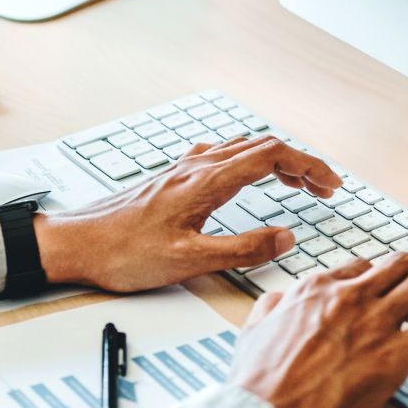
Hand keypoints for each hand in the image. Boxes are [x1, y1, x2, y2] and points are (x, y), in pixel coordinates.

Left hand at [34, 137, 342, 291]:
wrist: (76, 243)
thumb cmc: (123, 253)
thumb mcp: (189, 261)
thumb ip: (242, 250)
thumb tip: (285, 238)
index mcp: (207, 181)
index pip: (272, 157)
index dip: (308, 167)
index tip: (331, 185)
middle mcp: (197, 166)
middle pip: (262, 147)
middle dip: (300, 163)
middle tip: (324, 188)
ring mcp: (183, 169)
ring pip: (242, 149)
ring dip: (276, 161)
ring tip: (297, 184)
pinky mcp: (173, 179)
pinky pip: (221, 156)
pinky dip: (249, 163)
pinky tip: (245, 179)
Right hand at [230, 254, 407, 407]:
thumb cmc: (259, 383)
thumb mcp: (254, 331)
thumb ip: (273, 307)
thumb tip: (281, 299)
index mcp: (316, 289)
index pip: (361, 266)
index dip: (380, 277)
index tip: (388, 289)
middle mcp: (349, 296)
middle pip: (400, 265)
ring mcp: (373, 322)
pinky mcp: (394, 355)